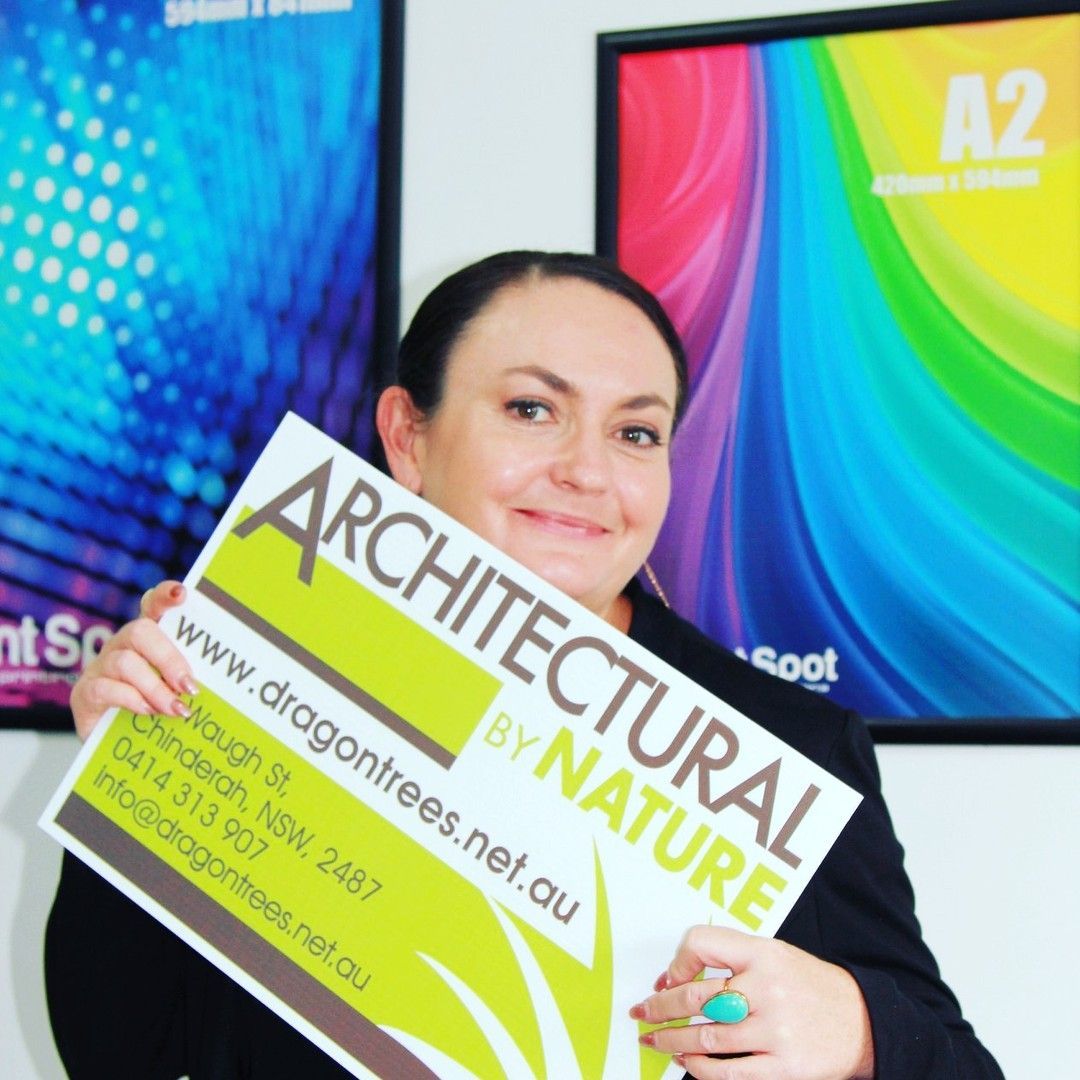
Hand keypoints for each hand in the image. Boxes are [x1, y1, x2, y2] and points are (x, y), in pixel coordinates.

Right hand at [69, 581, 196, 740]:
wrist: (118, 745)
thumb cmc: (156, 711)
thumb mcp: (176, 692)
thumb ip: (190, 680)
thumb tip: (214, 685)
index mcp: (148, 639)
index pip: (152, 606)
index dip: (164, 596)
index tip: (181, 594)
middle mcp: (123, 645)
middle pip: (140, 631)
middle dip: (169, 659)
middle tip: (190, 687)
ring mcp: (101, 667)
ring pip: (125, 662)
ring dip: (155, 687)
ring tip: (176, 709)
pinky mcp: (85, 692)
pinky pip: (106, 688)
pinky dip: (133, 700)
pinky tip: (149, 712)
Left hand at [630, 925, 873, 1079]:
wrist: (864, 1021)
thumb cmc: (810, 985)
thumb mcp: (774, 954)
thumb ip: (730, 959)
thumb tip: (675, 978)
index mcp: (764, 953)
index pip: (702, 943)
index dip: (676, 962)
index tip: (666, 978)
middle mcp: (769, 989)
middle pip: (696, 998)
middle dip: (660, 1008)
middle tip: (642, 1013)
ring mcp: (776, 1031)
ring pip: (705, 1039)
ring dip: (672, 1042)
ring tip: (657, 1040)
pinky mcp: (785, 1068)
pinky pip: (728, 1074)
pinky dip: (699, 1070)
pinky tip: (687, 1064)